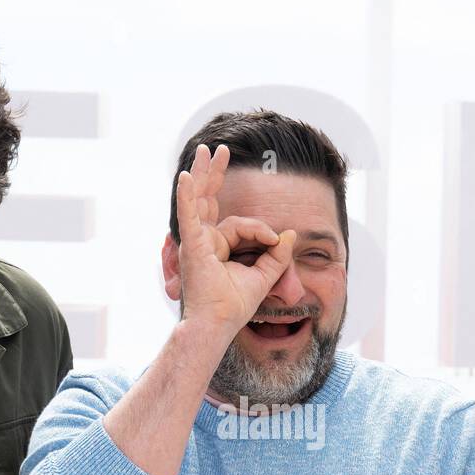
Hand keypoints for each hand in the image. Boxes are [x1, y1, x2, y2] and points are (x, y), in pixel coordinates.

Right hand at [174, 143, 296, 337]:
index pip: (240, 225)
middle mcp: (203, 240)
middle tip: (220, 150)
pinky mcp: (191, 244)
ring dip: (203, 173)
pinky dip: (186, 196)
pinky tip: (184, 177)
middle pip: (210, 200)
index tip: (275, 239)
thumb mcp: (264, 277)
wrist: (218, 325)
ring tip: (206, 150)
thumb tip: (290, 234)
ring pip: (203, 201)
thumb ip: (277, 255)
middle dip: (215, 174)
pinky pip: (188, 214)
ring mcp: (195, 241)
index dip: (261, 230)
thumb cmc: (234, 307)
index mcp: (217, 247)